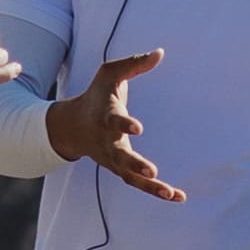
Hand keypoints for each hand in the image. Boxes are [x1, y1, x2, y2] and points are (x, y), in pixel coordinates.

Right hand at [45, 50, 179, 199]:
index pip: (113, 121)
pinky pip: (138, 184)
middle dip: (135, 164)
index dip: (124, 124)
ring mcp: (112, 159)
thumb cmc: (96, 96)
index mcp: (105, 116)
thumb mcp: (109, 74)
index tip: (137, 128)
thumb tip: (160, 53)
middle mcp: (108, 141)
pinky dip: (156, 191)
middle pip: (120, 156)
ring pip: (130, 176)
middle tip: (151, 171)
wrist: (71, 126)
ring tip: (171, 193)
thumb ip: (134, 64)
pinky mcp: (120, 170)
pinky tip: (178, 197)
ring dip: (150, 187)